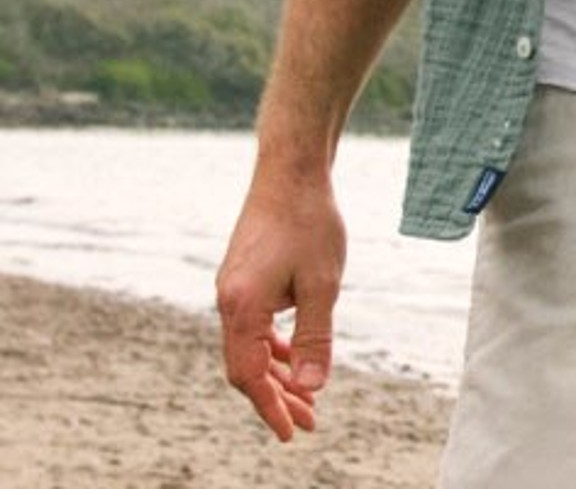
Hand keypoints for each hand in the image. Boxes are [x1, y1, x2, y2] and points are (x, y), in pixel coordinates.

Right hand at [215, 172, 346, 439]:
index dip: (271, 407)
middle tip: (308, 421)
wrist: (292, 168)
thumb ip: (314, 336)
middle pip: (247, 366)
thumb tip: (313, 387)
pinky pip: (254, 325)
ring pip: (251, 346)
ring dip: (278, 372)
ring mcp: (233, 288)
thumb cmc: (309, 221)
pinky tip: (296, 355)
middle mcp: (228, 301)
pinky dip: (275, 345)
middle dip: (277, 396)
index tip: (293, 432)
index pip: (249, 375)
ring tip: (307, 396)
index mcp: (241, 307)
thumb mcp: (321, 283)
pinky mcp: (243, 276)